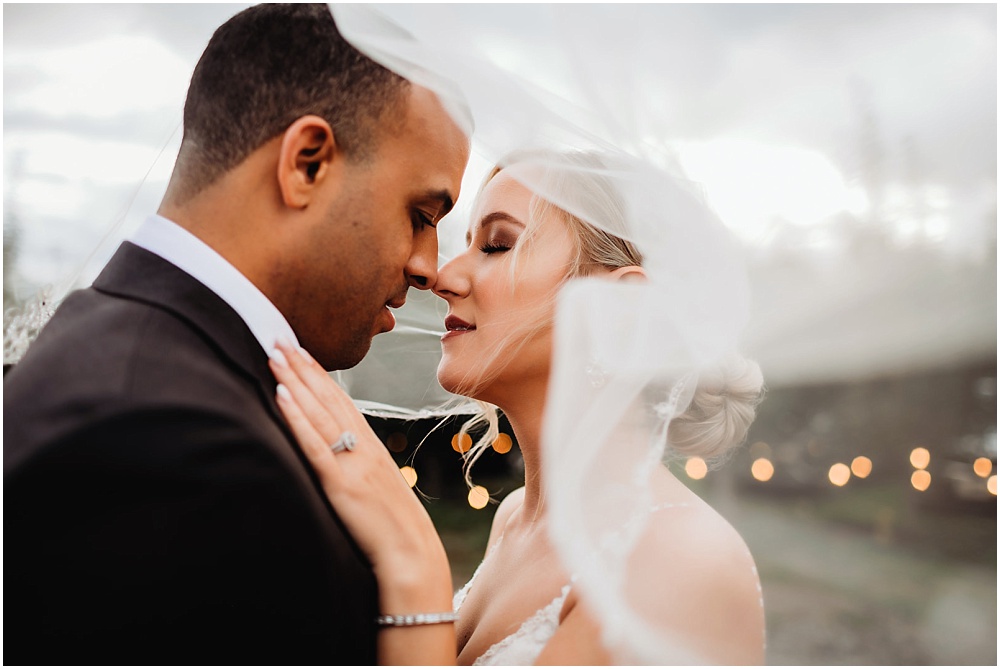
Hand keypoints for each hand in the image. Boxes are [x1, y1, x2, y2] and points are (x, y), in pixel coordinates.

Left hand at [268, 340, 451, 608]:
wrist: (411, 552)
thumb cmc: (394, 527)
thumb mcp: (378, 487)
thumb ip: (358, 467)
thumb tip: (338, 456)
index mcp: (371, 445)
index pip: (341, 400)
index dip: (318, 374)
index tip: (300, 351)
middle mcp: (363, 445)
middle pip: (328, 397)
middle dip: (302, 366)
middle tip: (280, 337)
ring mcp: (352, 461)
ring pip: (318, 411)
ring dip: (295, 380)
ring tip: (276, 354)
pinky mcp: (341, 482)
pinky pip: (313, 443)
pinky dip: (296, 416)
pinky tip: (281, 395)